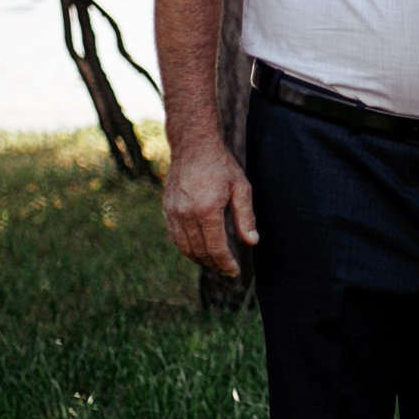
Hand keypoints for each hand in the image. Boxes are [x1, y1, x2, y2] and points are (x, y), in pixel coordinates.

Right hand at [163, 139, 256, 276]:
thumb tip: (252, 242)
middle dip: (214, 264)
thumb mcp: (241, 188)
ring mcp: (174, 212)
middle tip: (226, 270)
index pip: (216, 248)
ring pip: (185, 247)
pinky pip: (175, 237)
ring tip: (213, 264)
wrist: (193, 147)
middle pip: (200, 251)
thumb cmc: (221, 165)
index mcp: (207, 210)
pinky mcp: (167, 209)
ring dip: (199, 260)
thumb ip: (246, 217)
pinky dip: (186, 248)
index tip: (235, 271)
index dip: (226, 263)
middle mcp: (187, 214)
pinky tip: (197, 251)